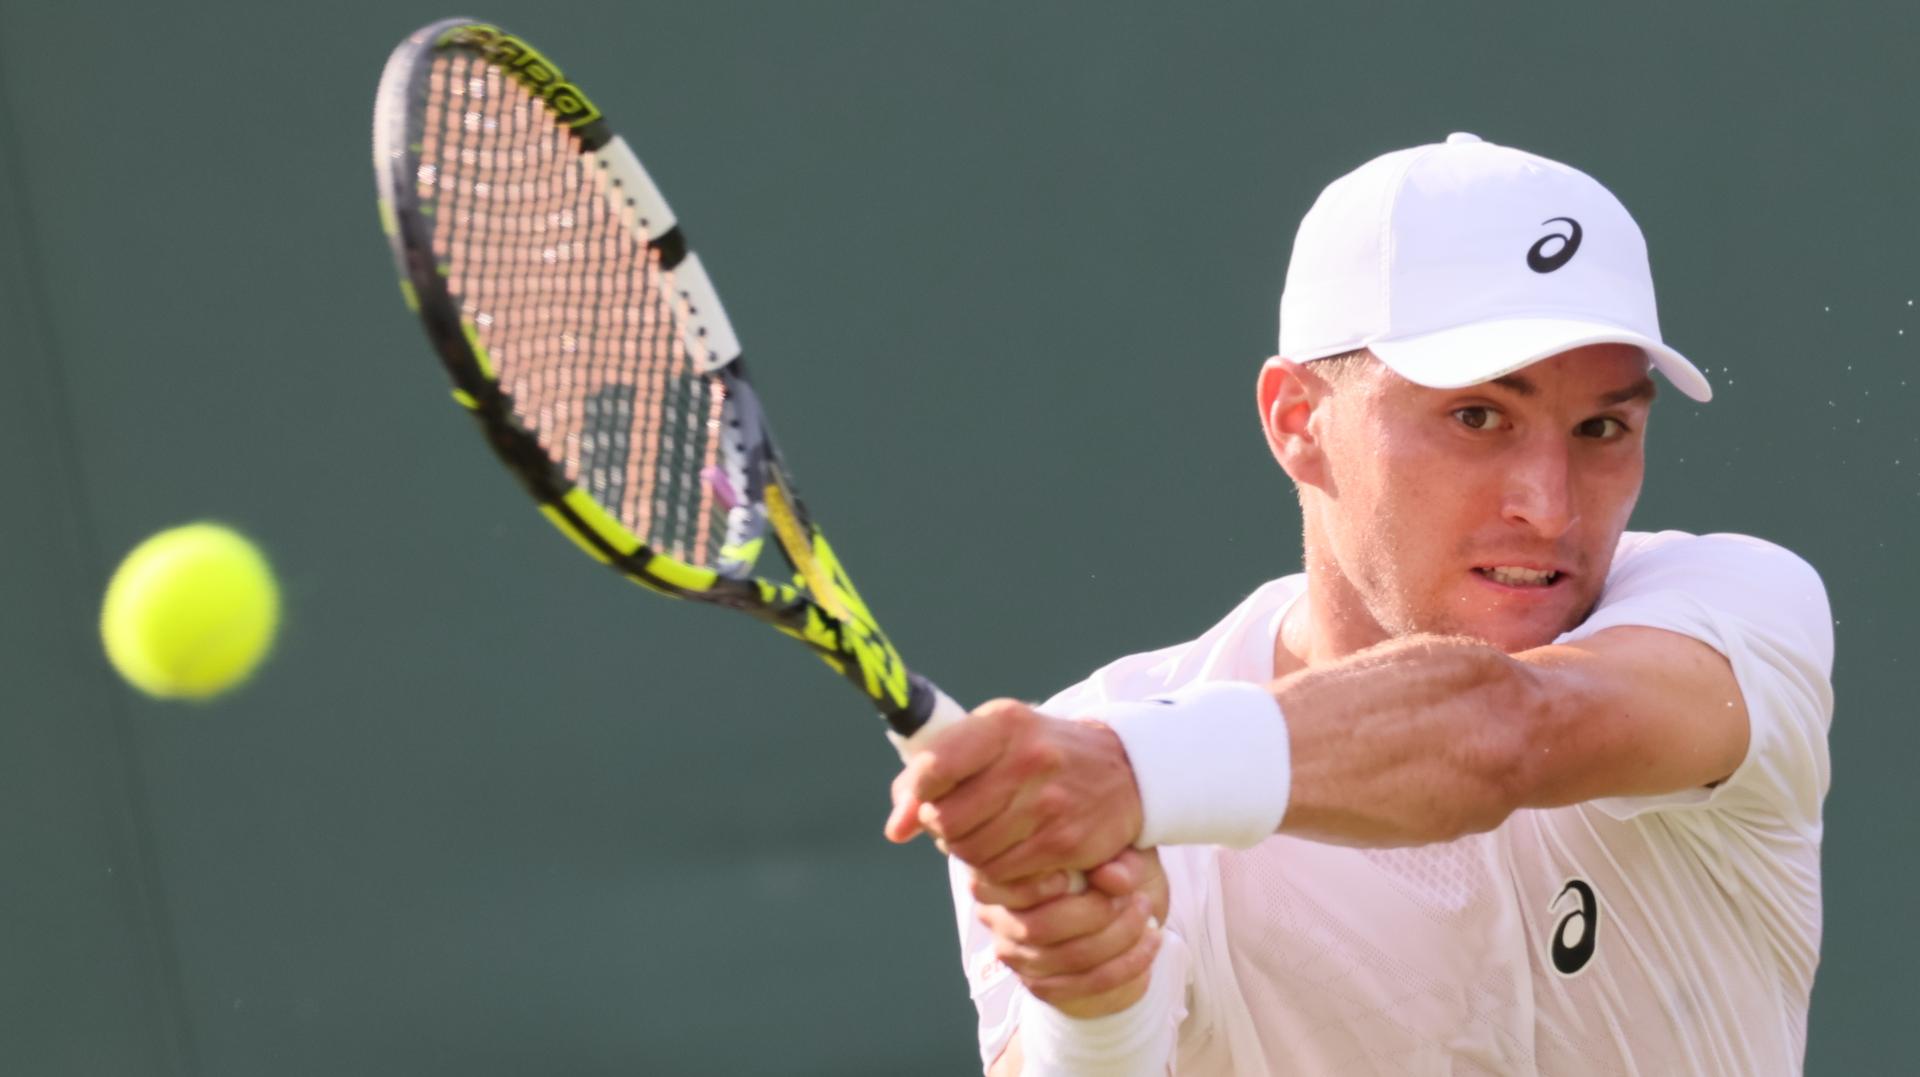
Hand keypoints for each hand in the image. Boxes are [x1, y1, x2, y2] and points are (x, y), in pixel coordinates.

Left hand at [885, 699, 1142, 884]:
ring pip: (972, 852)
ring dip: (967, 851)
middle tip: (957, 821)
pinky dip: (995, 870)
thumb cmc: (1040, 753)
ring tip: (984, 835)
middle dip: (942, 828)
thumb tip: (895, 829)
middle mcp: (1028, 760)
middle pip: (947, 820)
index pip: (934, 767)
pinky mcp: (1064, 843)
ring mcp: (1049, 804)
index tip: (920, 800)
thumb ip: (935, 771)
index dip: (915, 793)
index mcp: (1005, 724)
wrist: (1125, 770)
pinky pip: (1003, 873)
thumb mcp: (992, 739)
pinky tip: (1008, 851)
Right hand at [974, 848, 1169, 1017]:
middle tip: (1135, 897)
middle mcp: (997, 916)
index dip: (1049, 883)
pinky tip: (1150, 942)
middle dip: (1099, 914)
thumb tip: (1112, 877)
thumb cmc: (1109, 869)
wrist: (1119, 913)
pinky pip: (1087, 983)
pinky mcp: (1042, 986)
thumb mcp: (1120, 850)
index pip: (1011, 884)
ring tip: (1147, 915)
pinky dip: (1128, 963)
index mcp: (1000, 872)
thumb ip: (1117, 858)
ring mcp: (1016, 956)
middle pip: (1041, 927)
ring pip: (1070, 957)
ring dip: (1120, 937)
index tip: (1097, 874)